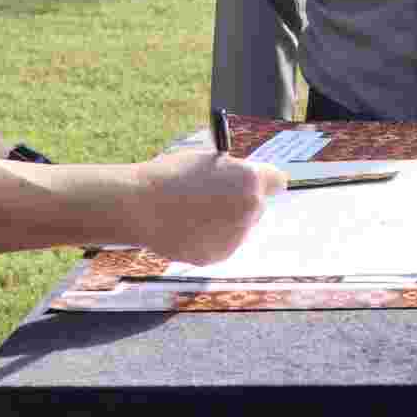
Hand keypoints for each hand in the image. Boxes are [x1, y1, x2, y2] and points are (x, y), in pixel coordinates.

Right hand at [128, 151, 285, 264]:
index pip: (277, 181)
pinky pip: (222, 244)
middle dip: (240, 203)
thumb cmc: (169, 175)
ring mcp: (236, 235)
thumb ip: (231, 173)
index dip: (264, 182)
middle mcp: (250, 208)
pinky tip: (186, 228)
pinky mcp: (219, 255)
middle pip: (257, 206)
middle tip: (212, 198)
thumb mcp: (206, 160)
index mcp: (249, 179)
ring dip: (225, 223)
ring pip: (239, 228)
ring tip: (191, 213)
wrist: (140, 204)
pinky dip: (209, 239)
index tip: (254, 185)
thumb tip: (241, 181)